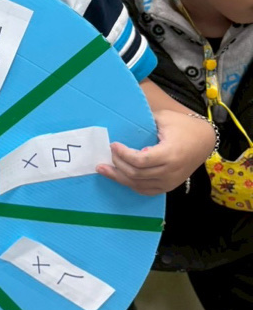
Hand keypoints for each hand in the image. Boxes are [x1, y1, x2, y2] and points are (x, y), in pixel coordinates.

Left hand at [97, 109, 215, 195]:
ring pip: (138, 185)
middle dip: (117, 165)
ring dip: (120, 177)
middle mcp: (170, 171)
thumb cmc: (183, 126)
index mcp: (169, 154)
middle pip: (136, 174)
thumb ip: (143, 121)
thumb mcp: (164, 118)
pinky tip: (120, 177)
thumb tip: (120, 121)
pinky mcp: (169, 186)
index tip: (113, 145)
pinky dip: (131, 184)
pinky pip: (146, 190)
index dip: (123, 155)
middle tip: (107, 155)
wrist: (205, 141)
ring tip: (104, 169)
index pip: (140, 161)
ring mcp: (170, 181)